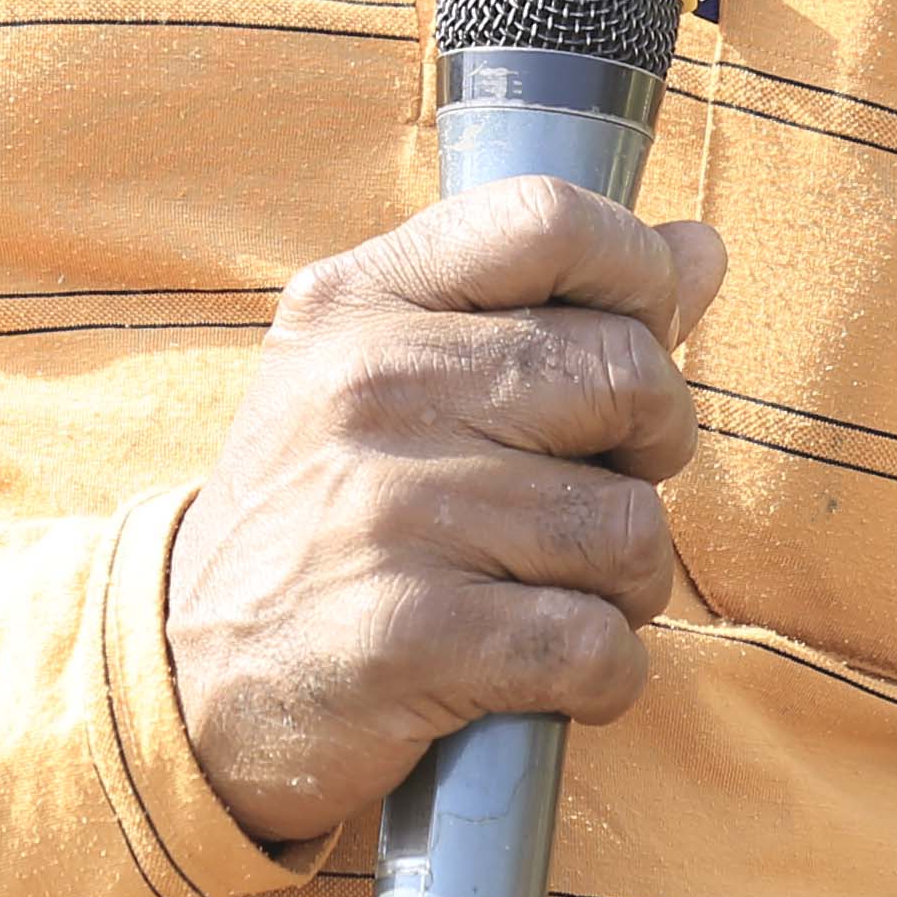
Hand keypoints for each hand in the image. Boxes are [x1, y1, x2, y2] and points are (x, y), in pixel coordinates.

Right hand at [165, 181, 728, 852]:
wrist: (195, 677)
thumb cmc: (327, 508)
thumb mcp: (394, 373)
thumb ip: (547, 305)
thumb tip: (701, 249)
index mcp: (362, 302)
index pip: (549, 219)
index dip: (638, 270)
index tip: (642, 333)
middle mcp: (369, 388)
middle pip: (625, 376)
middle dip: (654, 447)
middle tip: (601, 489)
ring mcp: (386, 511)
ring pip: (626, 525)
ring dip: (626, 580)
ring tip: (557, 588)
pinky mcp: (409, 639)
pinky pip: (596, 643)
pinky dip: (602, 672)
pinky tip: (546, 669)